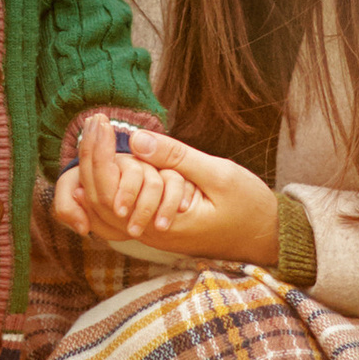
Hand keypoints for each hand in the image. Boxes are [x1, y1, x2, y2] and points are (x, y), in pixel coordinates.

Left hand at [57, 115, 281, 270]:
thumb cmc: (248, 206)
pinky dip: (110, 184)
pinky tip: (107, 160)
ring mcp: (151, 233)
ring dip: (96, 171)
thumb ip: (175, 157)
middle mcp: (149, 233)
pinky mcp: (157, 227)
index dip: (99, 155)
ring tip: (95, 134)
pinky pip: (122, 209)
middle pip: (98, 201)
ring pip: (105, 208)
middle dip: (90, 158)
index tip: (100, 123)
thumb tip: (135, 138)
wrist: (267, 236)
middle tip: (93, 122)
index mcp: (161, 223)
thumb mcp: (217, 174)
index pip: (109, 192)